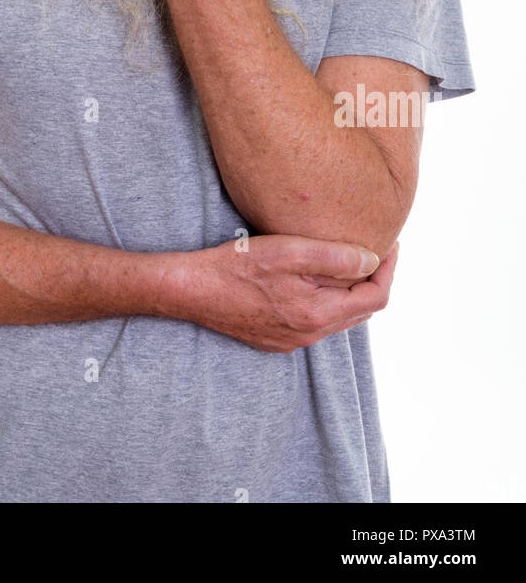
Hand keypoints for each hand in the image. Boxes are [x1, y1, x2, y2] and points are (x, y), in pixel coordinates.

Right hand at [170, 235, 398, 352]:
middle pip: (360, 310)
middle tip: (375, 248)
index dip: (389, 268)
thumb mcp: (287, 250)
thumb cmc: (236, 265)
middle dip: (373, 279)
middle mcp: (309, 334)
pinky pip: (315, 322)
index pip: (375, 296)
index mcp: (318, 313)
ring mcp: (292, 340)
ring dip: (349, 291)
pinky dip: (326, 301)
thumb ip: (334, 256)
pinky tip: (313, 279)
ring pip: (338, 317)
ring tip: (346, 259)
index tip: (390, 243)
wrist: (191, 290)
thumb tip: (372, 260)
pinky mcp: (276, 339)